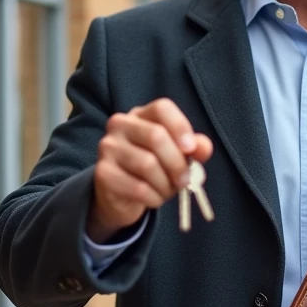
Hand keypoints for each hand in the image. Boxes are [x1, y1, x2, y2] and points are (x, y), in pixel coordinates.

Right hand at [88, 98, 213, 241]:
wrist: (120, 195)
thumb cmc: (153, 169)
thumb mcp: (176, 156)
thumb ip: (193, 149)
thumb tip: (204, 147)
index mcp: (141, 114)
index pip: (162, 108)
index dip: (180, 127)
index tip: (191, 149)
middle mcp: (120, 124)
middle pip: (156, 136)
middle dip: (177, 163)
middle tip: (185, 181)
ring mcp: (108, 147)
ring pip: (147, 164)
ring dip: (165, 185)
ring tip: (167, 191)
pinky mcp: (103, 173)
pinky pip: (137, 187)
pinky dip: (153, 197)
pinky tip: (154, 198)